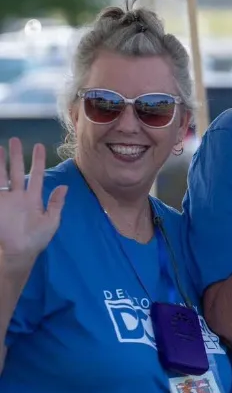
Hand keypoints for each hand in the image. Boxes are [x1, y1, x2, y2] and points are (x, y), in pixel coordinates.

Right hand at [0, 138, 66, 260]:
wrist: (20, 253)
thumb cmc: (37, 239)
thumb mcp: (52, 221)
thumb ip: (57, 203)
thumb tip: (65, 186)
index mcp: (33, 198)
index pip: (36, 175)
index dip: (38, 161)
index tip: (40, 146)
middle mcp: (19, 196)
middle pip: (16, 171)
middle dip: (16, 156)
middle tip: (15, 139)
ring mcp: (6, 200)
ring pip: (1, 177)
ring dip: (0, 163)